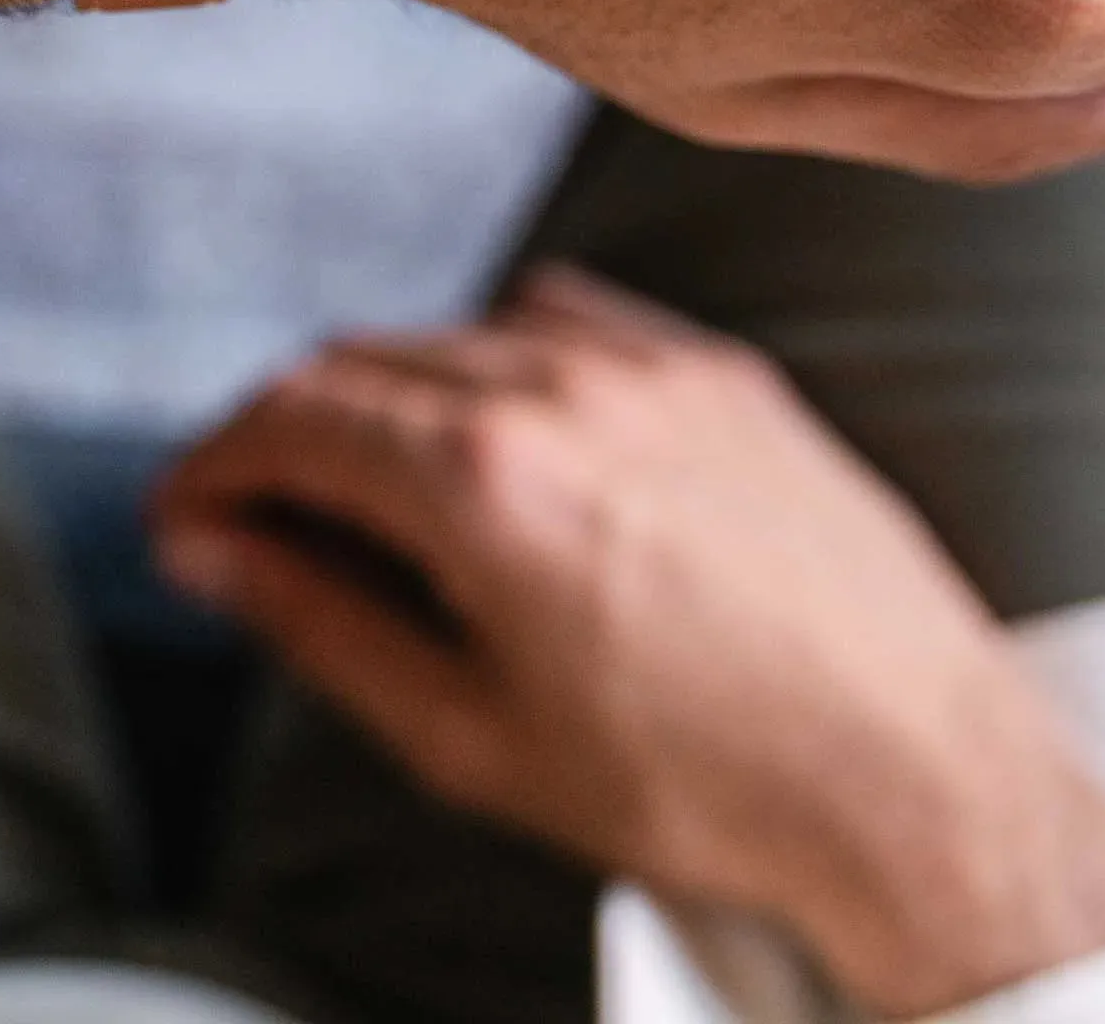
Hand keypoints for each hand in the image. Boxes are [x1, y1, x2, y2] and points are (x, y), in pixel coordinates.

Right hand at [152, 269, 1104, 1017]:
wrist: (920, 785)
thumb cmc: (700, 787)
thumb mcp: (470, 733)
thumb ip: (320, 619)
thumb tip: (213, 549)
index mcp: (484, 479)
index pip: (288, 419)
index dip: (211, 464)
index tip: (184, 513)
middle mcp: (559, 385)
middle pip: (357, 360)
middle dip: (285, 433)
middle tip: (258, 518)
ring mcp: (649, 363)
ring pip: (455, 331)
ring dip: (388, 394)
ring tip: (383, 494)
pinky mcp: (720, 369)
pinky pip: (568, 317)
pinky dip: (502, 359)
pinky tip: (509, 436)